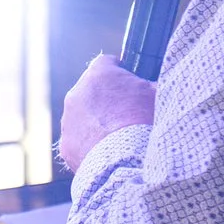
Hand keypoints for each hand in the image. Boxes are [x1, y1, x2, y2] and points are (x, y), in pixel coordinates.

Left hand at [59, 53, 156, 172]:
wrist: (127, 160)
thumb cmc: (146, 122)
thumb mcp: (157, 94)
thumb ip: (149, 84)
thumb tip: (152, 86)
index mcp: (99, 74)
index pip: (107, 63)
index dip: (120, 71)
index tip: (130, 81)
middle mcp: (76, 94)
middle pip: (92, 91)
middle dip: (107, 98)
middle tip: (128, 112)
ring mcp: (68, 120)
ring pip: (83, 116)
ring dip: (97, 122)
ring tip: (119, 136)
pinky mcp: (65, 144)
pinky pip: (79, 140)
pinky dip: (90, 144)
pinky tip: (109, 152)